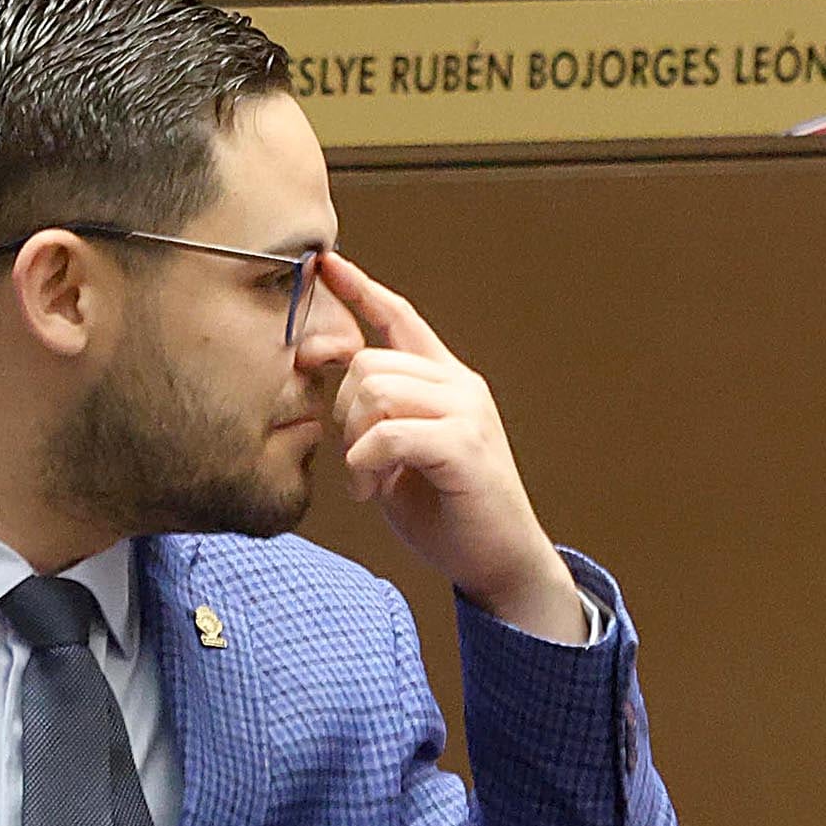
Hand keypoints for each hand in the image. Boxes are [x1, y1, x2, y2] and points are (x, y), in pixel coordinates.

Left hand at [316, 251, 587, 642]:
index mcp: (446, 382)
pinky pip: (388, 433)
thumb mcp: (401, 455)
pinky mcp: (464, 445)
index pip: (400, 319)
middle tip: (355, 461)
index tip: (326, 264)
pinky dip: (366, 463)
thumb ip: (377, 417)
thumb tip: (333, 390)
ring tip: (368, 480)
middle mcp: (460, 386)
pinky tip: (373, 490)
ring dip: (355, 442)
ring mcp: (467, 412)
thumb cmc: (448, 511)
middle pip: (369, 362)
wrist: (499, 561)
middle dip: (343, 413)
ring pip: (376, 391)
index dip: (361, 289)